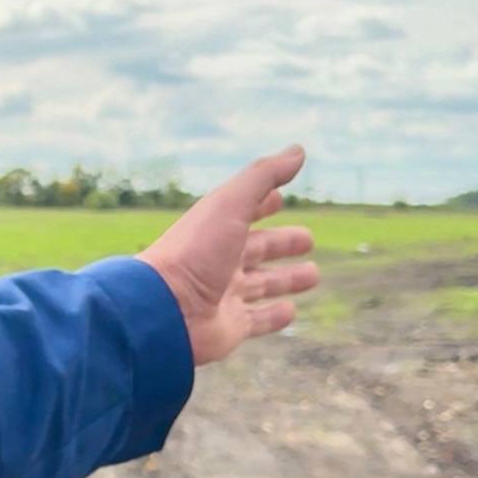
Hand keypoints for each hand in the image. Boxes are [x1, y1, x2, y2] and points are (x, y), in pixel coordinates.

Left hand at [137, 146, 320, 366]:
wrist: (164, 310)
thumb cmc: (194, 252)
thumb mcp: (230, 205)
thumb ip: (263, 177)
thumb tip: (299, 150)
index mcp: (215, 229)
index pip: (243, 212)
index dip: (262, 203)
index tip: (279, 197)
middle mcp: (218, 261)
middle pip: (257, 249)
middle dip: (281, 243)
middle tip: (307, 239)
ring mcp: (223, 295)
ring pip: (261, 285)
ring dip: (286, 279)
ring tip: (313, 274)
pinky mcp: (229, 327)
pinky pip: (256, 321)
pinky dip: (275, 316)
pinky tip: (291, 311)